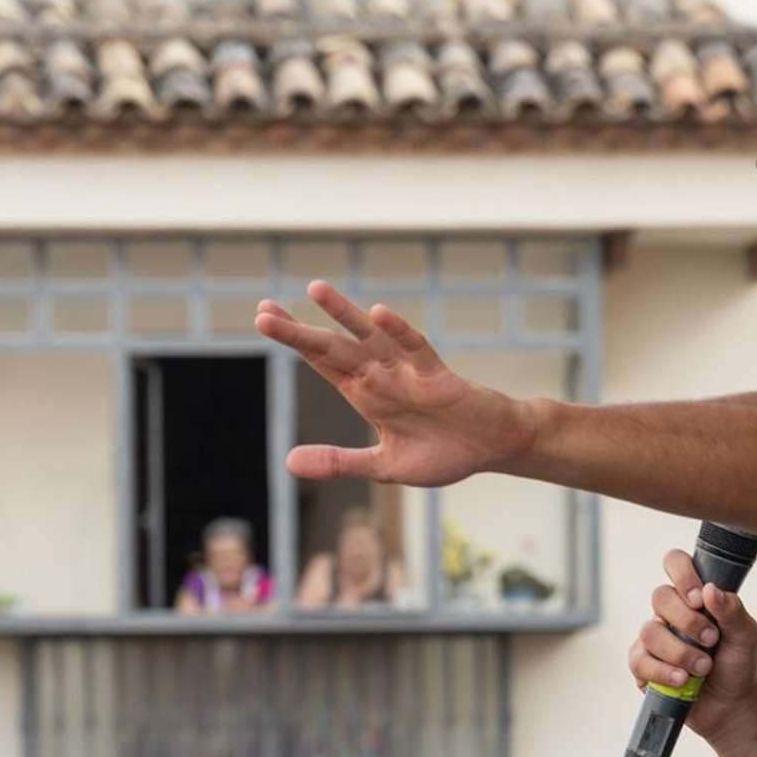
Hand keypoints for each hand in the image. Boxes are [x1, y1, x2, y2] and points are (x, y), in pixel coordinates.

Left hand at [254, 281, 531, 486]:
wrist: (494, 447)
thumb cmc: (445, 452)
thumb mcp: (384, 466)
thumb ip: (339, 462)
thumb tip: (288, 462)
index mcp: (366, 394)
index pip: (322, 360)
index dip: (295, 340)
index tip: (264, 316)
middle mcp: (382, 376)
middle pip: (334, 347)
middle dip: (300, 331)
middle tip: (262, 312)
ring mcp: (409, 372)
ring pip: (370, 338)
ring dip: (345, 314)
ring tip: (315, 290)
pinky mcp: (439, 377)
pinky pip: (416, 349)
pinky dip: (399, 332)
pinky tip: (378, 314)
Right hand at [628, 548, 756, 749]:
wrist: (732, 706)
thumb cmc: (738, 664)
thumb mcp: (746, 636)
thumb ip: (732, 610)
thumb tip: (711, 589)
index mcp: (694, 596)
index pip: (675, 563)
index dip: (682, 574)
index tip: (700, 598)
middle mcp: (670, 612)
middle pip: (660, 596)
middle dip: (688, 621)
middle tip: (712, 640)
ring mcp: (654, 639)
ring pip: (650, 631)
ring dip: (680, 652)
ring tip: (704, 668)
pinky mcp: (643, 665)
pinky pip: (639, 660)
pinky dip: (663, 671)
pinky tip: (682, 680)